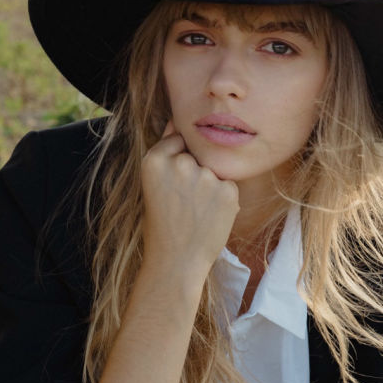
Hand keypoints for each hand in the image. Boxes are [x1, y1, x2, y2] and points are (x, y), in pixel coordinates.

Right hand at [141, 121, 239, 273]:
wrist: (176, 261)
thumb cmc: (163, 223)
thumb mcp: (154, 183)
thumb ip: (166, 151)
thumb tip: (178, 121)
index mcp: (154, 159)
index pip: (177, 140)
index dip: (177, 163)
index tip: (172, 187)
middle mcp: (180, 164)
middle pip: (197, 154)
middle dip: (195, 172)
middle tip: (184, 203)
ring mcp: (205, 176)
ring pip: (214, 169)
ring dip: (210, 185)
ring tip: (196, 211)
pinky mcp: (227, 190)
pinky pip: (228, 184)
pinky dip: (223, 198)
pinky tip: (209, 217)